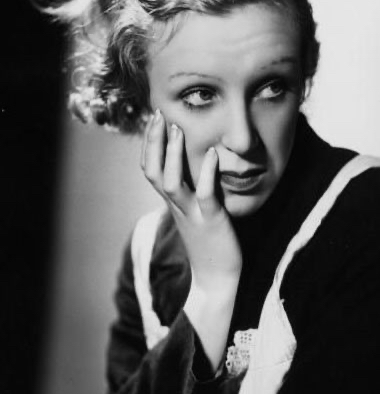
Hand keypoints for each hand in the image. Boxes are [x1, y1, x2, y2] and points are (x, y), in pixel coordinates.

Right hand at [141, 109, 241, 293]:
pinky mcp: (211, 221)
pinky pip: (205, 195)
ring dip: (172, 155)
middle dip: (154, 142)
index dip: (149, 145)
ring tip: (177, 129)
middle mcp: (176, 206)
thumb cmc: (209, 243)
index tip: (154, 119)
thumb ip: (190, 192)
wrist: (217, 279)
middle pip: (153, 172)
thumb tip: (194, 169)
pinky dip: (206, 173)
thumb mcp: (193, 213)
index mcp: (172, 203)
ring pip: (172, 182)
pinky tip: (212, 154)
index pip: (151, 170)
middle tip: (158, 114)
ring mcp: (192, 214)